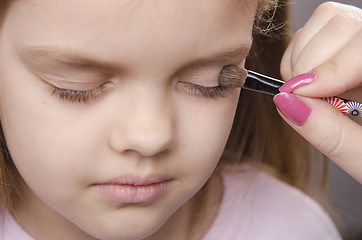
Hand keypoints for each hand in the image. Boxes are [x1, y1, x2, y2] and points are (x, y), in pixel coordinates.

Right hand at [275, 2, 361, 182]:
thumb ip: (330, 133)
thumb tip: (287, 103)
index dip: (331, 67)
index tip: (300, 95)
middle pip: (342, 23)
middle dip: (310, 64)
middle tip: (304, 100)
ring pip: (327, 20)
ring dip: (300, 60)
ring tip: (311, 95)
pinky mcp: (349, 49)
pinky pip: (315, 32)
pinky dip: (297, 58)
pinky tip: (309, 86)